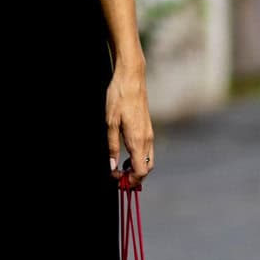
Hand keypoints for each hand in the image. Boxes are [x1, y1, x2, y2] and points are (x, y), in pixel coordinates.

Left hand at [105, 62, 154, 185]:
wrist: (132, 79)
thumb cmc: (119, 98)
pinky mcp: (148, 129)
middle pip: (147, 169)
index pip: (140, 171)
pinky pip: (147, 150)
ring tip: (120, 168)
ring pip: (148, 160)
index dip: (129, 180)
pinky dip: (139, 158)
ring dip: (136, 168)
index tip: (116, 180)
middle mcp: (147, 140)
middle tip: (118, 178)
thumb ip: (112, 147)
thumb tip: (112, 167)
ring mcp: (149, 134)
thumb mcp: (110, 124)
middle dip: (134, 178)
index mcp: (138, 141)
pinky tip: (127, 155)